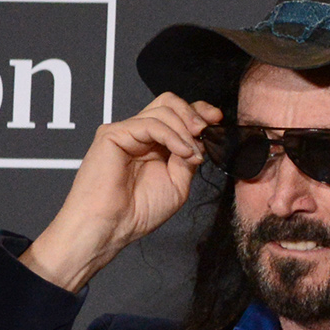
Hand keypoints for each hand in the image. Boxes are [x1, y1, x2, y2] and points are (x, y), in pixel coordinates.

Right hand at [20, 94, 221, 290]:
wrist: (112, 226)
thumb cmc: (139, 211)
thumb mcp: (177, 183)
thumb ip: (188, 158)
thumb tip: (200, 138)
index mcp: (154, 144)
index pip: (177, 114)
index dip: (198, 112)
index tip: (217, 119)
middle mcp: (140, 135)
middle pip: (169, 103)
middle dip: (194, 113)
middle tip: (206, 131)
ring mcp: (125, 132)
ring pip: (163, 111)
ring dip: (186, 131)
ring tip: (192, 155)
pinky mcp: (112, 134)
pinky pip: (150, 124)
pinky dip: (173, 136)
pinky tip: (183, 153)